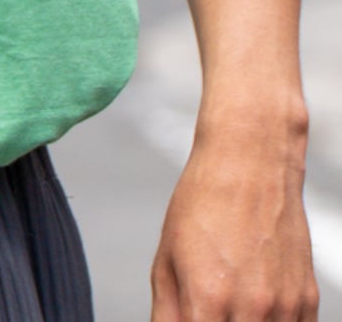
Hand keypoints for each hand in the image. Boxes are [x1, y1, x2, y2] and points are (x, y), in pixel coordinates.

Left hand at [150, 137, 317, 320]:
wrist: (248, 167)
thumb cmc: (200, 207)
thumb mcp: (166, 258)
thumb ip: (167, 312)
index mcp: (208, 300)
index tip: (191, 320)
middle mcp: (252, 310)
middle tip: (208, 309)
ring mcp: (285, 309)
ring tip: (229, 306)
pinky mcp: (308, 302)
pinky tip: (254, 308)